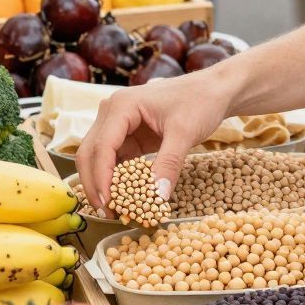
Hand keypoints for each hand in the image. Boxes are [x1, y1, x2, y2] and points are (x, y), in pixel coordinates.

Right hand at [76, 67, 237, 210]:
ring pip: (98, 159)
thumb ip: (169, 163)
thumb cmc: (199, 102)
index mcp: (121, 106)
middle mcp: (112, 113)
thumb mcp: (185, 132)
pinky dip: (117, 179)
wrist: (214, 90)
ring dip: (103, 184)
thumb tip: (157, 196)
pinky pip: (115, 160)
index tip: (108, 204)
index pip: (101, 147)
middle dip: (95, 184)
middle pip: (90, 153)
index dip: (101, 178)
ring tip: (114, 210)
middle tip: (107, 213)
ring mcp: (118, 124)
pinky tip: (125, 197)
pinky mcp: (128, 136)